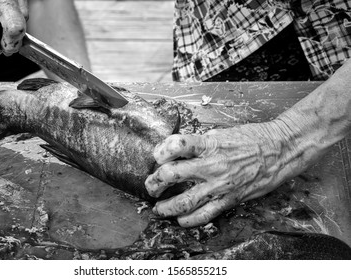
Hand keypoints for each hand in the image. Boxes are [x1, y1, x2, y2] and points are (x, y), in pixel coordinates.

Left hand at [145, 120, 315, 226]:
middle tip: (151, 186)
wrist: (280, 150)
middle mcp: (211, 165)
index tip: (157, 155)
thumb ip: (201, 142)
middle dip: (154, 182)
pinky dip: (188, 220)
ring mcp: (220, 185)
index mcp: (209, 144)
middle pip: (171, 174)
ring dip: (166, 207)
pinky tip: (181, 219)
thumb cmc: (253, 138)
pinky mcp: (229, 199)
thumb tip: (181, 148)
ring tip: (159, 207)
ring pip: (184, 201)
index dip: (160, 150)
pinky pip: (204, 215)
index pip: (175, 145)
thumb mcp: (223, 133)